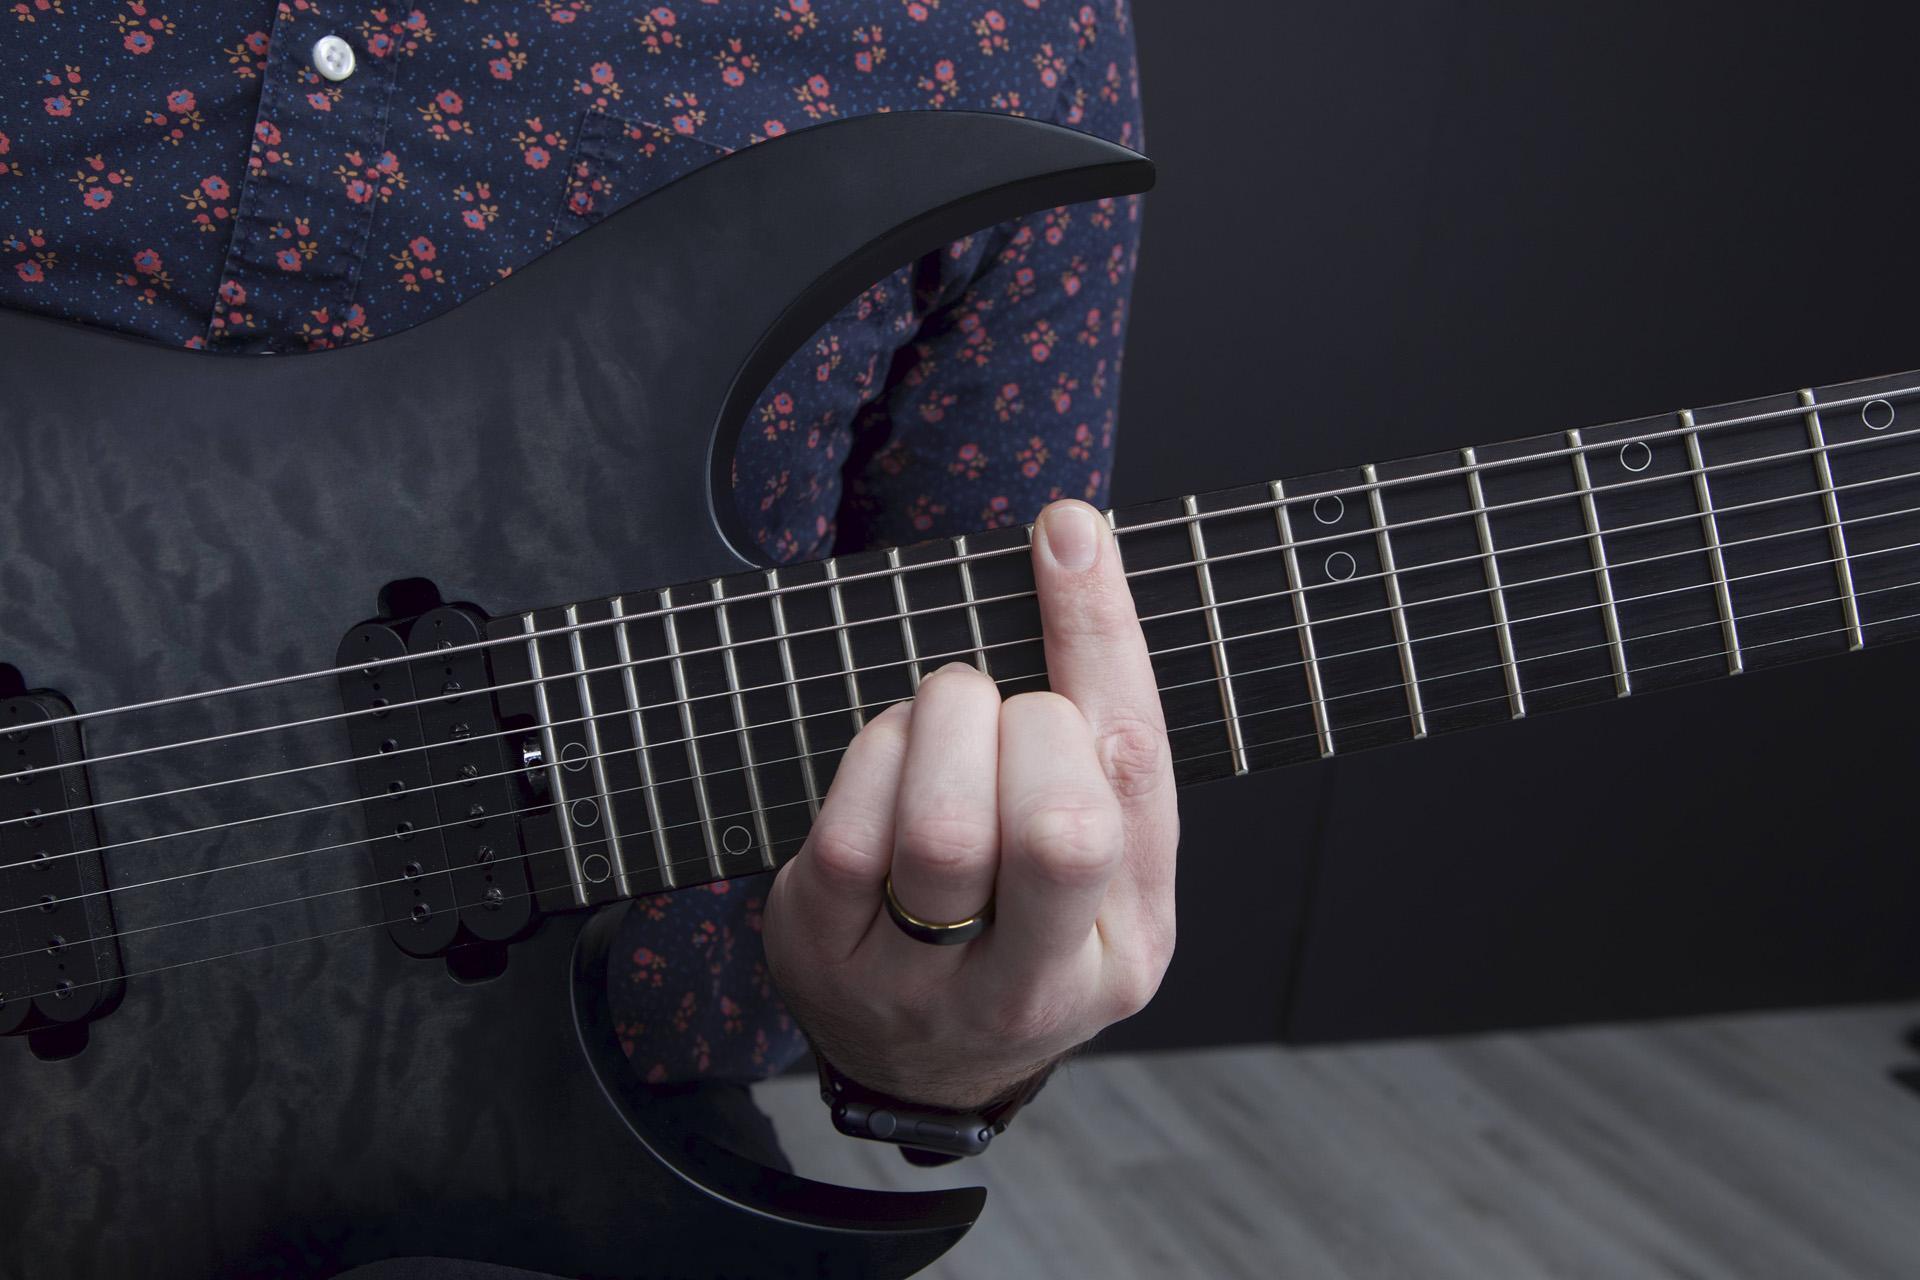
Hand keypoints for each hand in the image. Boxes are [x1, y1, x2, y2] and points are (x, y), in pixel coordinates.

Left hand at [763, 500, 1178, 1108]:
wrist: (928, 1064)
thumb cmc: (1021, 924)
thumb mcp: (1099, 860)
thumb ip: (1099, 740)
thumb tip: (1069, 545)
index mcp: (1132, 938)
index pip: (1132, 771)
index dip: (1098, 638)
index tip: (1066, 532)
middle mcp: (1044, 982)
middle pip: (1055, 826)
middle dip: (1017, 722)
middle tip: (995, 715)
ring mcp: (928, 988)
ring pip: (943, 832)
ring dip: (936, 733)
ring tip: (939, 734)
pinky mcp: (829, 962)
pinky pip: (851, 837)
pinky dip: (871, 761)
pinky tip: (887, 766)